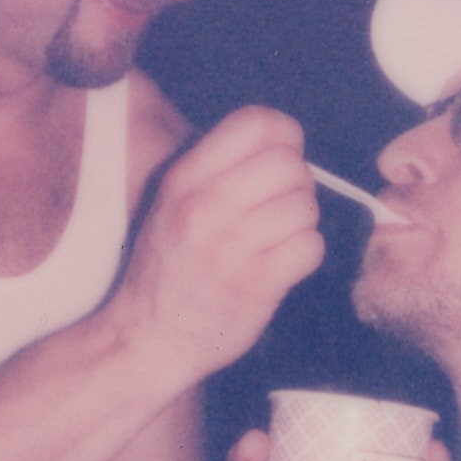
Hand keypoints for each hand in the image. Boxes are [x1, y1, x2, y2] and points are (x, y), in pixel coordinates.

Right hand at [112, 108, 323, 389]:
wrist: (149, 338)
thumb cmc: (165, 268)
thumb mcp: (170, 203)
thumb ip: (215, 167)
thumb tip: (278, 140)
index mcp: (185, 179)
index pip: (256, 122)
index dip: (284, 135)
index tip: (281, 157)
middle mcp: (207, 207)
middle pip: (289, 164)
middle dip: (296, 183)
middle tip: (281, 206)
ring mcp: (233, 247)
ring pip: (305, 206)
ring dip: (301, 222)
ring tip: (277, 238)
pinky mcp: (257, 285)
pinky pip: (310, 248)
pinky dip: (305, 254)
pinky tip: (283, 263)